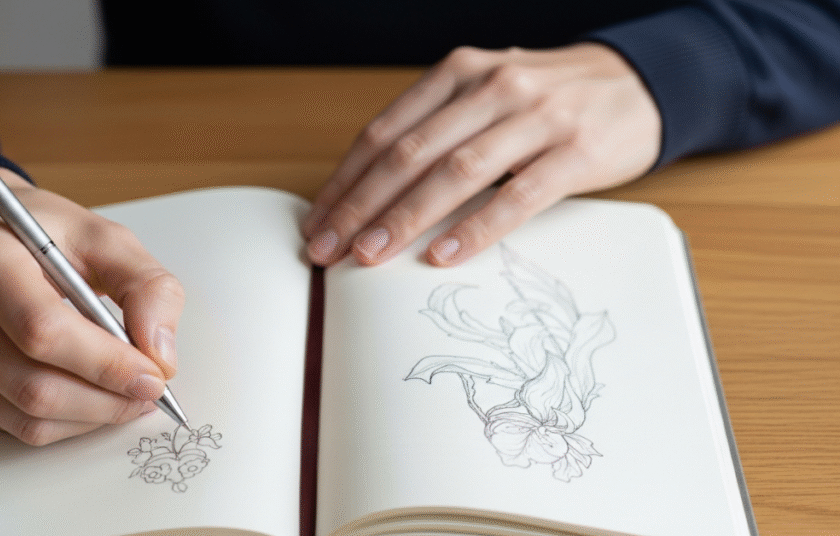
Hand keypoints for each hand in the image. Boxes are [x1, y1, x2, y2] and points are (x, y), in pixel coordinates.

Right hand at [0, 169, 184, 444]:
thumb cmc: (45, 235)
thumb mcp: (107, 238)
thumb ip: (147, 287)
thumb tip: (160, 356)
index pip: (42, 330)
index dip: (106, 363)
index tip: (154, 375)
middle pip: (32, 385)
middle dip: (106, 398)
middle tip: (149, 392)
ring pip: (25, 416)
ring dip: (91, 416)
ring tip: (127, 395)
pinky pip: (13, 426)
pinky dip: (66, 421)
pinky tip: (90, 395)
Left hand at [302, 43, 660, 265]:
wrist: (638, 84)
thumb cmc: (547, 100)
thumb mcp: (485, 96)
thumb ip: (437, 130)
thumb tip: (371, 193)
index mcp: (459, 74)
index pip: (385, 132)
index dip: (345, 181)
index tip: (317, 222)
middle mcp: (492, 88)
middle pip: (410, 153)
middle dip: (360, 206)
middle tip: (327, 249)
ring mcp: (536, 117)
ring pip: (456, 172)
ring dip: (405, 218)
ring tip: (370, 256)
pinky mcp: (576, 151)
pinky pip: (519, 194)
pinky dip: (478, 227)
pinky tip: (445, 254)